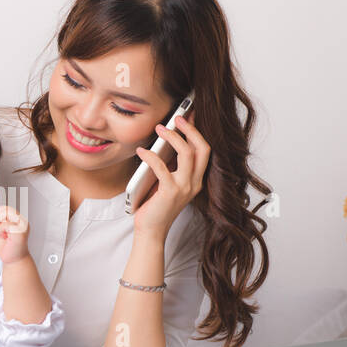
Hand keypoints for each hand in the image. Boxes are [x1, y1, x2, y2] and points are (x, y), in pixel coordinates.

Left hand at [0, 203, 29, 263]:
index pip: (5, 208)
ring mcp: (23, 226)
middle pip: (6, 209)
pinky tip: (3, 236)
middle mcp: (22, 221)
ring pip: (6, 214)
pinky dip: (1, 229)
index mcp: (17, 220)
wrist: (13, 260)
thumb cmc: (8, 248)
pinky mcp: (21, 232)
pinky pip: (7, 224)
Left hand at [132, 111, 210, 238]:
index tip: (189, 116)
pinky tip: (141, 151)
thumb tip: (166, 141)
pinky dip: (151, 156)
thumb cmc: (156, 206)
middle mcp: (194, 183)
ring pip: (187, 154)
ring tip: (160, 129)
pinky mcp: (170, 192)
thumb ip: (172, 166)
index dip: (198, 132)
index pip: (205, 151)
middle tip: (177, 118)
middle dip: (191, 129)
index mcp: (196, 180)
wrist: (151, 231)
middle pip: (202, 148)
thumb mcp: (168, 182)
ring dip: (173, 137)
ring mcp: (184, 188)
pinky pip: (162, 167)